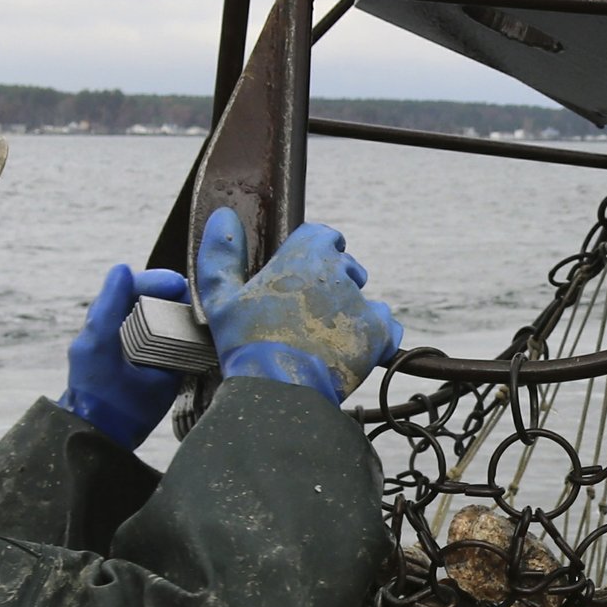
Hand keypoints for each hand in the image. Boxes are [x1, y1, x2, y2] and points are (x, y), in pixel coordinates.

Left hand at [59, 263, 192, 448]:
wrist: (106, 436)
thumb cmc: (98, 391)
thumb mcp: (99, 344)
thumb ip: (108, 306)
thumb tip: (123, 268)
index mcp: (110, 323)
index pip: (135, 288)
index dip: (156, 282)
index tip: (179, 286)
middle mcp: (128, 333)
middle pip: (156, 302)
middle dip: (177, 298)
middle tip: (196, 302)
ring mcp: (146, 352)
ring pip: (170, 323)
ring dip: (187, 317)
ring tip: (203, 320)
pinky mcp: (161, 372)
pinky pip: (179, 345)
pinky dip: (192, 338)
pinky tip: (204, 340)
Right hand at [193, 207, 403, 401]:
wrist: (277, 389)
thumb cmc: (246, 343)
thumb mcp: (220, 296)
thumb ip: (221, 254)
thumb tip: (223, 218)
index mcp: (305, 255)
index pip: (323, 235)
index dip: (317, 250)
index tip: (307, 267)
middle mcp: (339, 273)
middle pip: (346, 266)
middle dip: (334, 281)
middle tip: (310, 310)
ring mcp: (361, 304)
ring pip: (365, 298)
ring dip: (351, 309)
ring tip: (326, 335)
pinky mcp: (378, 334)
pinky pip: (387, 326)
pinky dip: (373, 337)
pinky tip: (348, 349)